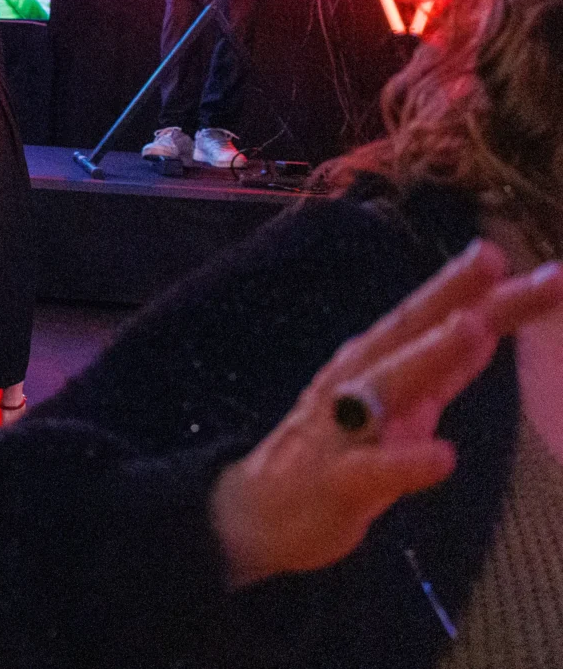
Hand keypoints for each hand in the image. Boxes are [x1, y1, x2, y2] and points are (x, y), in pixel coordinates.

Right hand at [210, 241, 562, 588]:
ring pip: (389, 383)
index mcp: (375, 362)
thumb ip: (443, 368)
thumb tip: (487, 320)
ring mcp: (343, 428)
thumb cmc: (340, 453)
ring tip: (473, 326)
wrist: (260, 513)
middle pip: (411, 332)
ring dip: (431, 352)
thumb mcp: (400, 404)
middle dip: (455, 295)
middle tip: (494, 259)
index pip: (428, 316)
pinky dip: (407, 462)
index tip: (504, 250)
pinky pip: (374, 470)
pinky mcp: (335, 480)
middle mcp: (356, 381)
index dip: (465, 284)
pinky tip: (442, 456)